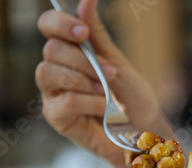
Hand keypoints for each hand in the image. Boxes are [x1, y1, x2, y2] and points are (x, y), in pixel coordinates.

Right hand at [36, 0, 172, 167]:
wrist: (143, 132)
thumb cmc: (131, 99)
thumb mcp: (117, 62)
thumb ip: (98, 36)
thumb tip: (87, 0)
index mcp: (69, 53)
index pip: (48, 27)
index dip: (60, 23)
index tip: (83, 31)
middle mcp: (56, 71)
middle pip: (50, 50)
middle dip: (82, 59)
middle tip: (109, 72)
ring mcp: (53, 95)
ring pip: (49, 73)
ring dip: (83, 79)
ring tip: (107, 90)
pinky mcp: (57, 118)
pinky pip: (65, 101)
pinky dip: (90, 101)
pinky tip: (106, 107)